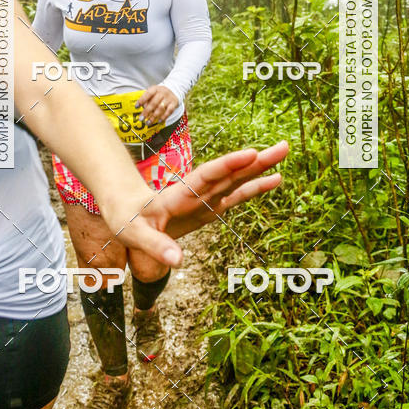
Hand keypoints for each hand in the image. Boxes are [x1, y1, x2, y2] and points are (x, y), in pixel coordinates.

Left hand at [106, 141, 288, 265]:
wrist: (125, 209)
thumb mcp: (133, 234)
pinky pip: (235, 196)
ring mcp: (205, 199)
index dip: (228, 165)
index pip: (206, 177)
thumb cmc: (126, 219)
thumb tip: (179, 261)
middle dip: (255, 161)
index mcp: (178, 195)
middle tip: (283, 146)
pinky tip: (274, 180)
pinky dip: (254, 188)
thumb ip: (155, 246)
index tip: (250, 153)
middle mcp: (195, 192)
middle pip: (229, 174)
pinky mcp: (208, 208)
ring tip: (283, 153)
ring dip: (259, 169)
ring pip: (236, 181)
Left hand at [136, 84, 178, 124]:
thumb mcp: (153, 92)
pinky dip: (164, 117)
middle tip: (141, 118)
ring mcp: (169, 98)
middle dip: (146, 111)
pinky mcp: (174, 104)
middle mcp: (162, 92)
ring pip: (160, 108)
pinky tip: (159, 121)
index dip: (142, 100)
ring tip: (148, 122)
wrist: (174, 91)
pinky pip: (169, 111)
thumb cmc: (160, 93)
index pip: (148, 94)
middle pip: (154, 103)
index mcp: (155, 89)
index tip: (136, 107)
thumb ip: (147, 99)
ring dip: (154, 116)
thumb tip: (143, 107)